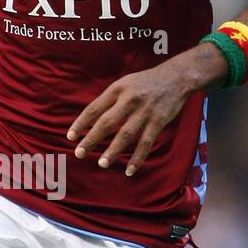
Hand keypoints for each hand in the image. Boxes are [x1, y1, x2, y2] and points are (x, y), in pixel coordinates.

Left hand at [67, 63, 189, 175]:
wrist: (177, 77)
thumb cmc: (146, 82)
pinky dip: (138, 158)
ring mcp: (144, 111)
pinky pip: (146, 143)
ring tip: (102, 164)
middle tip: (79, 153)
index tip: (70, 137)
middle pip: (107, 122)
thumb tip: (90, 121)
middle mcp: (129, 100)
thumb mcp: (124, 84)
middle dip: (92, 139)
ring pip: (126, 134)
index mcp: (117, 89)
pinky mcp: (158, 121)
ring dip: (113, 150)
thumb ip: (109, 100)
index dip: (81, 123)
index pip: (94, 108)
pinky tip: (129, 170)